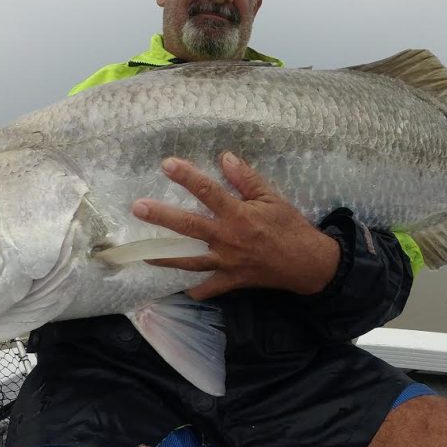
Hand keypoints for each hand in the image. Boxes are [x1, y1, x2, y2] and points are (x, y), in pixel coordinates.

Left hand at [131, 152, 340, 300]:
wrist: (307, 263)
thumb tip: (225, 158)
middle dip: (162, 217)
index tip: (166, 165)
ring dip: (165, 257)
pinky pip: (207, 288)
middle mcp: (227, 239)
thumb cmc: (290, 227)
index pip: (207, 191)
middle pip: (188, 226)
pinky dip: (194, 289)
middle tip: (138, 208)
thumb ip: (246, 179)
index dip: (186, 176)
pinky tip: (181, 287)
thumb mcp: (272, 198)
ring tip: (143, 253)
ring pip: (189, 260)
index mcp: (238, 215)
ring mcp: (226, 263)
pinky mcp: (231, 281)